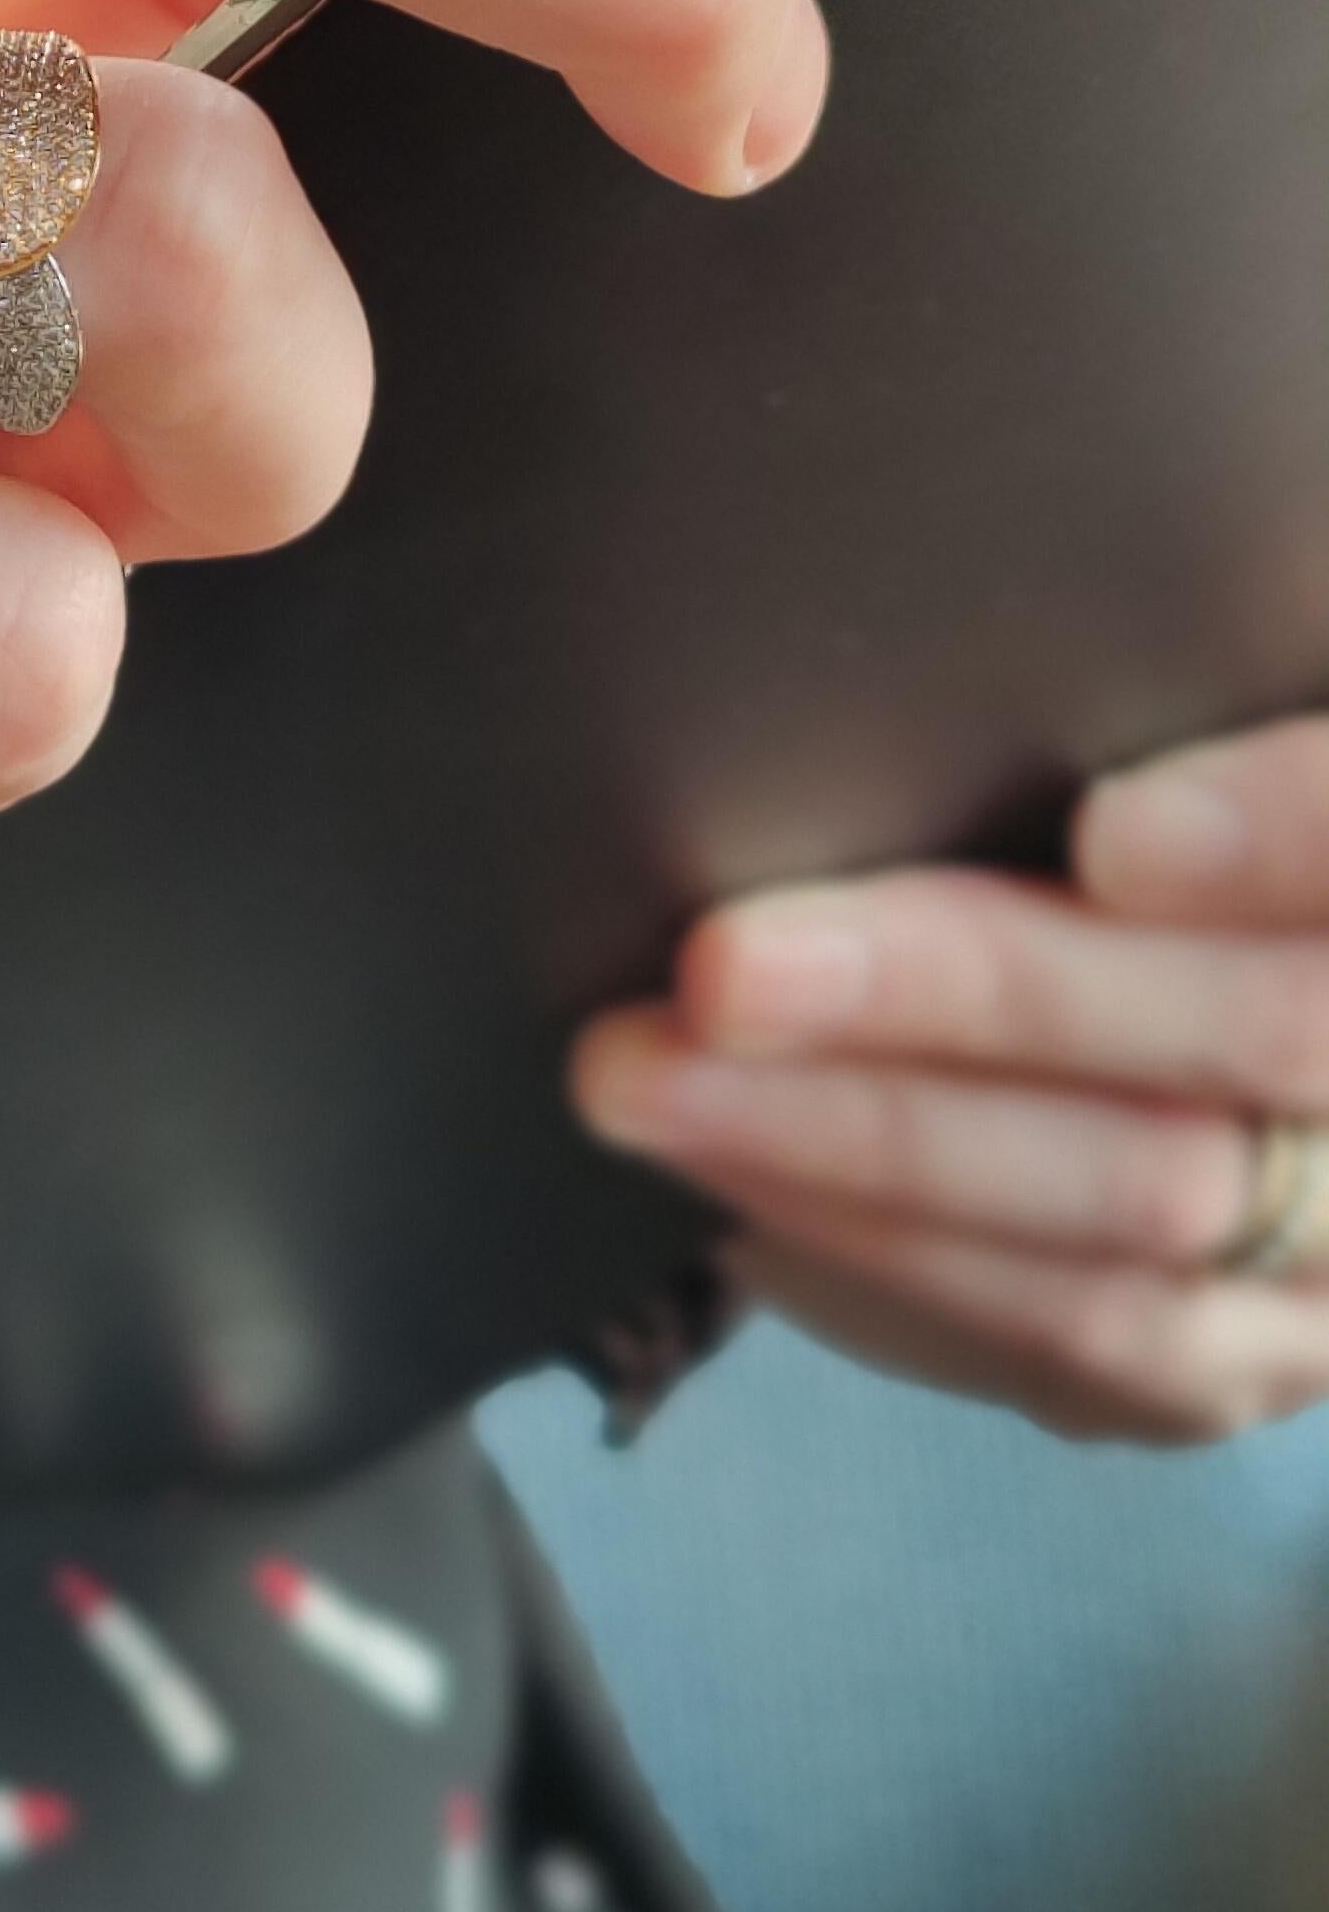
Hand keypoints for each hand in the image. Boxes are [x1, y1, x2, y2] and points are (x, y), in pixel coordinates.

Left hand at [573, 716, 1328, 1439]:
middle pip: (1251, 1028)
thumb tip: (980, 566)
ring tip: (646, 1078)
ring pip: (1146, 1202)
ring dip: (864, 1141)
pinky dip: (887, 1255)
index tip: (1111, 835)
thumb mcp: (1174, 686)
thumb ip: (1148, 660)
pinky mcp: (1251, 1346)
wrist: (1165, 1018)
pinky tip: (724, 1178)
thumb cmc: (1138, 756)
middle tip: (726, 966)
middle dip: (964, 997)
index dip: (1281, 831)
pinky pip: (1088, 1338)